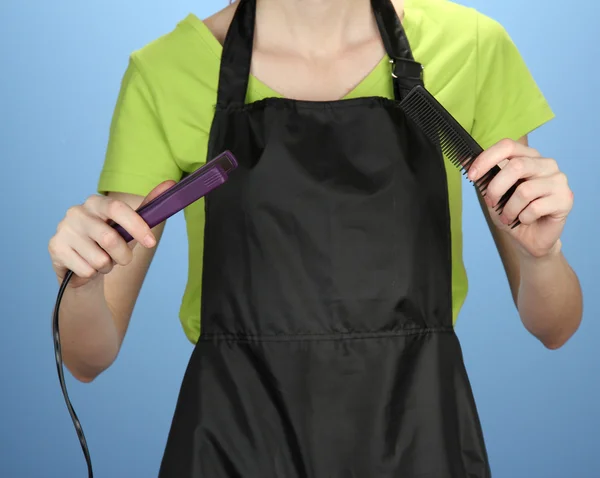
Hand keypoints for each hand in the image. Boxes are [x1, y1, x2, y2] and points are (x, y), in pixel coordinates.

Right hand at [48, 180, 174, 287]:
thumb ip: (148, 207)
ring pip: (99, 259)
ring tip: (101, 261)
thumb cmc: (110, 243)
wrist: (84, 268)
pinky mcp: (55, 248)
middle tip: (122, 259)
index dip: (137, 226)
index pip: (117, 208)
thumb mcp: (131, 227)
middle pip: (110, 238)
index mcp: (96, 202)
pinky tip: (87, 267)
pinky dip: (93, 274)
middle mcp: (76, 212)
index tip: (151, 242)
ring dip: (107, 266)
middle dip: (124, 256)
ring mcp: (63, 229)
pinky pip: (86, 270)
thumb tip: (170, 184)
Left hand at [468, 139, 572, 258]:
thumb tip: (462, 157)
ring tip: (508, 217)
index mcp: (528, 157)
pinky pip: (535, 207)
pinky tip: (525, 220)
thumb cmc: (512, 212)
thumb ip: (482, 175)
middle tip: (490, 203)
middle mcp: (546, 164)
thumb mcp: (492, 192)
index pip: (507, 146)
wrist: (531, 238)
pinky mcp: (565, 199)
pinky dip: (523, 218)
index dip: (486, 159)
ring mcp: (558, 180)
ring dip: (509, 209)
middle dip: (496, 188)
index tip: (471, 176)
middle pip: (516, 166)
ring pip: (525, 190)